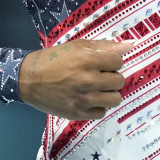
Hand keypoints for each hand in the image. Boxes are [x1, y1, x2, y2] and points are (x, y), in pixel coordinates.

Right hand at [18, 40, 135, 120]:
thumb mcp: (77, 46)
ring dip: (108, 93)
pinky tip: (88, 99)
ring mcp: (84, 99)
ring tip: (96, 89)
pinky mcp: (79, 114)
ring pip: (115, 99)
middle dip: (110, 77)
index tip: (101, 63)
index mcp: (89, 60)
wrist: (29, 79)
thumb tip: (130, 45)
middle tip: (97, 76)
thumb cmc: (54, 59)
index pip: (119, 62)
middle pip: (119, 81)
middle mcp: (89, 81)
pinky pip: (102, 112)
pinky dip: (97, 106)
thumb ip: (105, 46)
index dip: (111, 62)